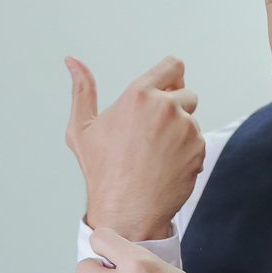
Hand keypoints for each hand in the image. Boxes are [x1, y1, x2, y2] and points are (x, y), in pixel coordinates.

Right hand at [65, 55, 204, 241]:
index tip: (167, 87)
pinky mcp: (199, 149)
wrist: (126, 211)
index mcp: (139, 96)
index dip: (171, 76)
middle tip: (153, 134)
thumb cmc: (102, 172)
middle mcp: (166, 107)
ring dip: (180, 132)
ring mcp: (186, 129)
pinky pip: (199, 142)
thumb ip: (82, 90)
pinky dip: (187, 152)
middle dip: (175, 108)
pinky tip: (166, 167)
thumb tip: (72, 60)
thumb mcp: (82, 129)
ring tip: (156, 154)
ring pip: (192, 120)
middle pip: (186, 93)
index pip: (173, 66)